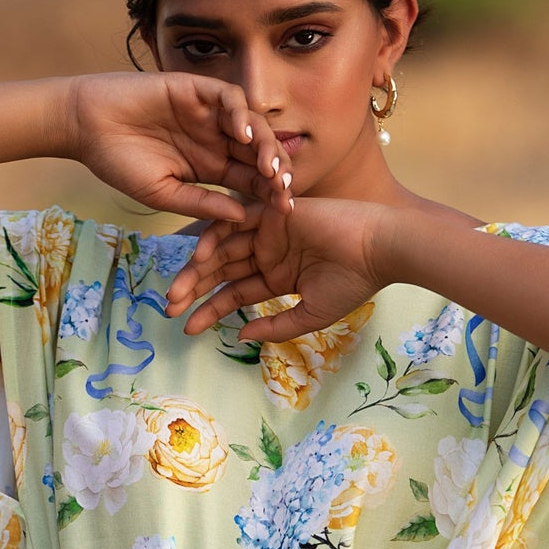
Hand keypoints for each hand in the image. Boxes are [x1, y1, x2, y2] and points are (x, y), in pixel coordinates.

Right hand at [65, 73, 291, 224]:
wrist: (85, 126)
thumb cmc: (118, 163)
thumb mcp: (164, 193)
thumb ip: (202, 203)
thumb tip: (241, 216)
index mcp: (211, 167)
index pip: (251, 180)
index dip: (269, 194)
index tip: (282, 211)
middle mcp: (216, 140)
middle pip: (260, 154)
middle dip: (276, 172)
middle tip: (283, 190)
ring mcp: (208, 114)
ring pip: (253, 125)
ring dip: (266, 145)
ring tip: (269, 167)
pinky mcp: (196, 89)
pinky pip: (229, 98)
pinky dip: (240, 113)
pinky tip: (242, 133)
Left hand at [163, 193, 388, 340]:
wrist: (378, 248)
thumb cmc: (353, 284)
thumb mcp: (310, 316)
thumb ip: (275, 326)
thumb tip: (240, 337)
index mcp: (278, 277)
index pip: (235, 294)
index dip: (210, 310)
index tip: (188, 329)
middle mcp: (268, 253)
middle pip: (222, 271)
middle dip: (195, 289)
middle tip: (171, 308)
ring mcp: (267, 232)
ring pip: (222, 248)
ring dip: (198, 268)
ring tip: (179, 291)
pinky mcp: (270, 211)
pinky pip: (235, 221)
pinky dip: (216, 236)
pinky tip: (199, 258)